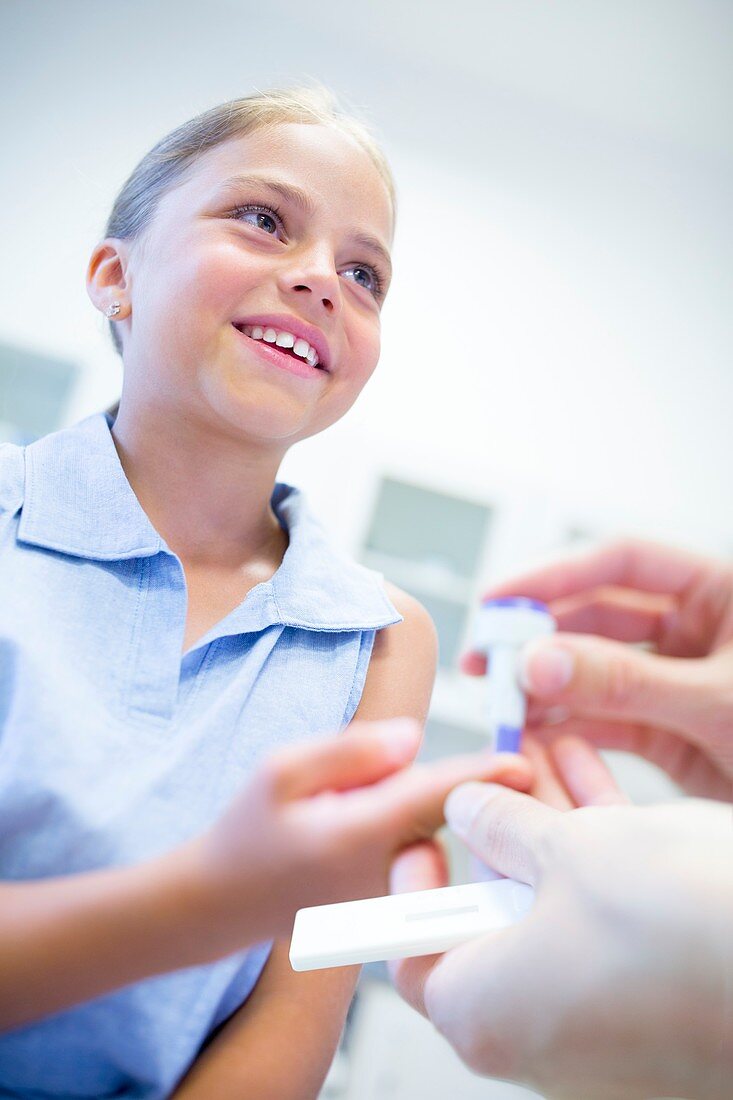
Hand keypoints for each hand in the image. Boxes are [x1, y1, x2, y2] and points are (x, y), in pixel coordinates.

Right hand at [188, 719, 533, 952]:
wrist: (224, 902)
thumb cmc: (249, 828)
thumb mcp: (281, 770)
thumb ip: (350, 750)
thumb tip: (413, 738)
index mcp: (358, 837)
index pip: (431, 800)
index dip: (479, 777)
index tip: (523, 762)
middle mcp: (385, 875)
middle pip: (438, 812)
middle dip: (448, 782)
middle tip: (420, 762)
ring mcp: (389, 899)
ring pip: (429, 832)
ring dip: (423, 803)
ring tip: (362, 795)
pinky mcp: (389, 908)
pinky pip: (418, 853)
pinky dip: (412, 826)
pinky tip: (366, 814)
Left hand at [390, 743, 732, 1099]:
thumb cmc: (678, 926)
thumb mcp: (569, 848)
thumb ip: (504, 826)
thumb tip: (473, 811)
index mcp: (486, 1012)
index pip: (412, 954)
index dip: (415, 883)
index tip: (429, 830)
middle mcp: (537, 1038)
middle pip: (489, 924)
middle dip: (498, 836)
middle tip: (499, 777)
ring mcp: (601, 1030)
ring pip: (554, 914)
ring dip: (550, 834)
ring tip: (547, 756)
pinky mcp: (655, 1009)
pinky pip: (607, 928)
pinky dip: (599, 862)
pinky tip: (597, 784)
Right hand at [463, 540, 732, 798]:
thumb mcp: (720, 700)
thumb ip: (627, 680)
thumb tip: (539, 661)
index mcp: (719, 592)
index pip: (620, 563)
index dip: (554, 577)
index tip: (498, 601)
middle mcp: (696, 631)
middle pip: (597, 618)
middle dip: (540, 639)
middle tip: (488, 663)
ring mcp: (681, 684)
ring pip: (595, 674)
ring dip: (547, 690)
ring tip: (501, 709)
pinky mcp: (675, 737)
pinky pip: (609, 723)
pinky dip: (571, 732)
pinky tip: (535, 738)